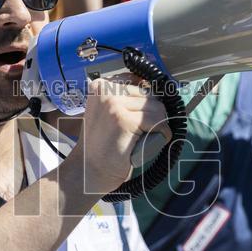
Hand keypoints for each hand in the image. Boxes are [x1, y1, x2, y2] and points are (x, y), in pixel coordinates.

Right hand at [68, 76, 170, 195]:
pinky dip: (162, 134)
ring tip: (142, 138)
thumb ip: (124, 99)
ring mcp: (114, 104)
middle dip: (152, 114)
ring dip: (157, 125)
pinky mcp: (124, 120)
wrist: (89, 170)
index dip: (146, 99)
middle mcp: (105, 90)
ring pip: (157, 107)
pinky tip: (151, 142)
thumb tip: (157, 90)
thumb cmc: (101, 145)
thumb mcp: (108, 113)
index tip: (145, 114)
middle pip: (149, 94)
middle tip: (140, 132)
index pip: (138, 81)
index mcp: (100, 86)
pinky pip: (157, 122)